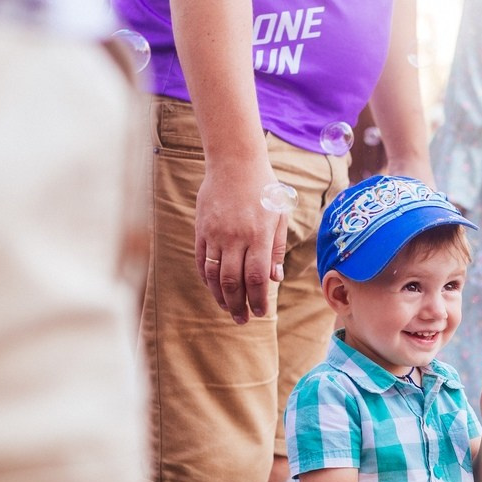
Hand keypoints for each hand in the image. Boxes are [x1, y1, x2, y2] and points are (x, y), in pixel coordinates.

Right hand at [195, 161, 287, 323]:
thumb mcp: (279, 215)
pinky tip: (215, 289)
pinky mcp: (201, 229)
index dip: (258, 299)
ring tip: (229, 309)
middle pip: (234, 281)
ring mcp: (215, 233)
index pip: (257, 277)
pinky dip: (207, 278)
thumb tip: (275, 278)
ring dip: (221, 297)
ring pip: (215, 274)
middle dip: (239, 305)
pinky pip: (202, 260)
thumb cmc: (264, 188)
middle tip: (244, 320)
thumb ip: (276, 247)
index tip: (261, 313)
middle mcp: (235, 237)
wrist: (234, 161)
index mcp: (258, 235)